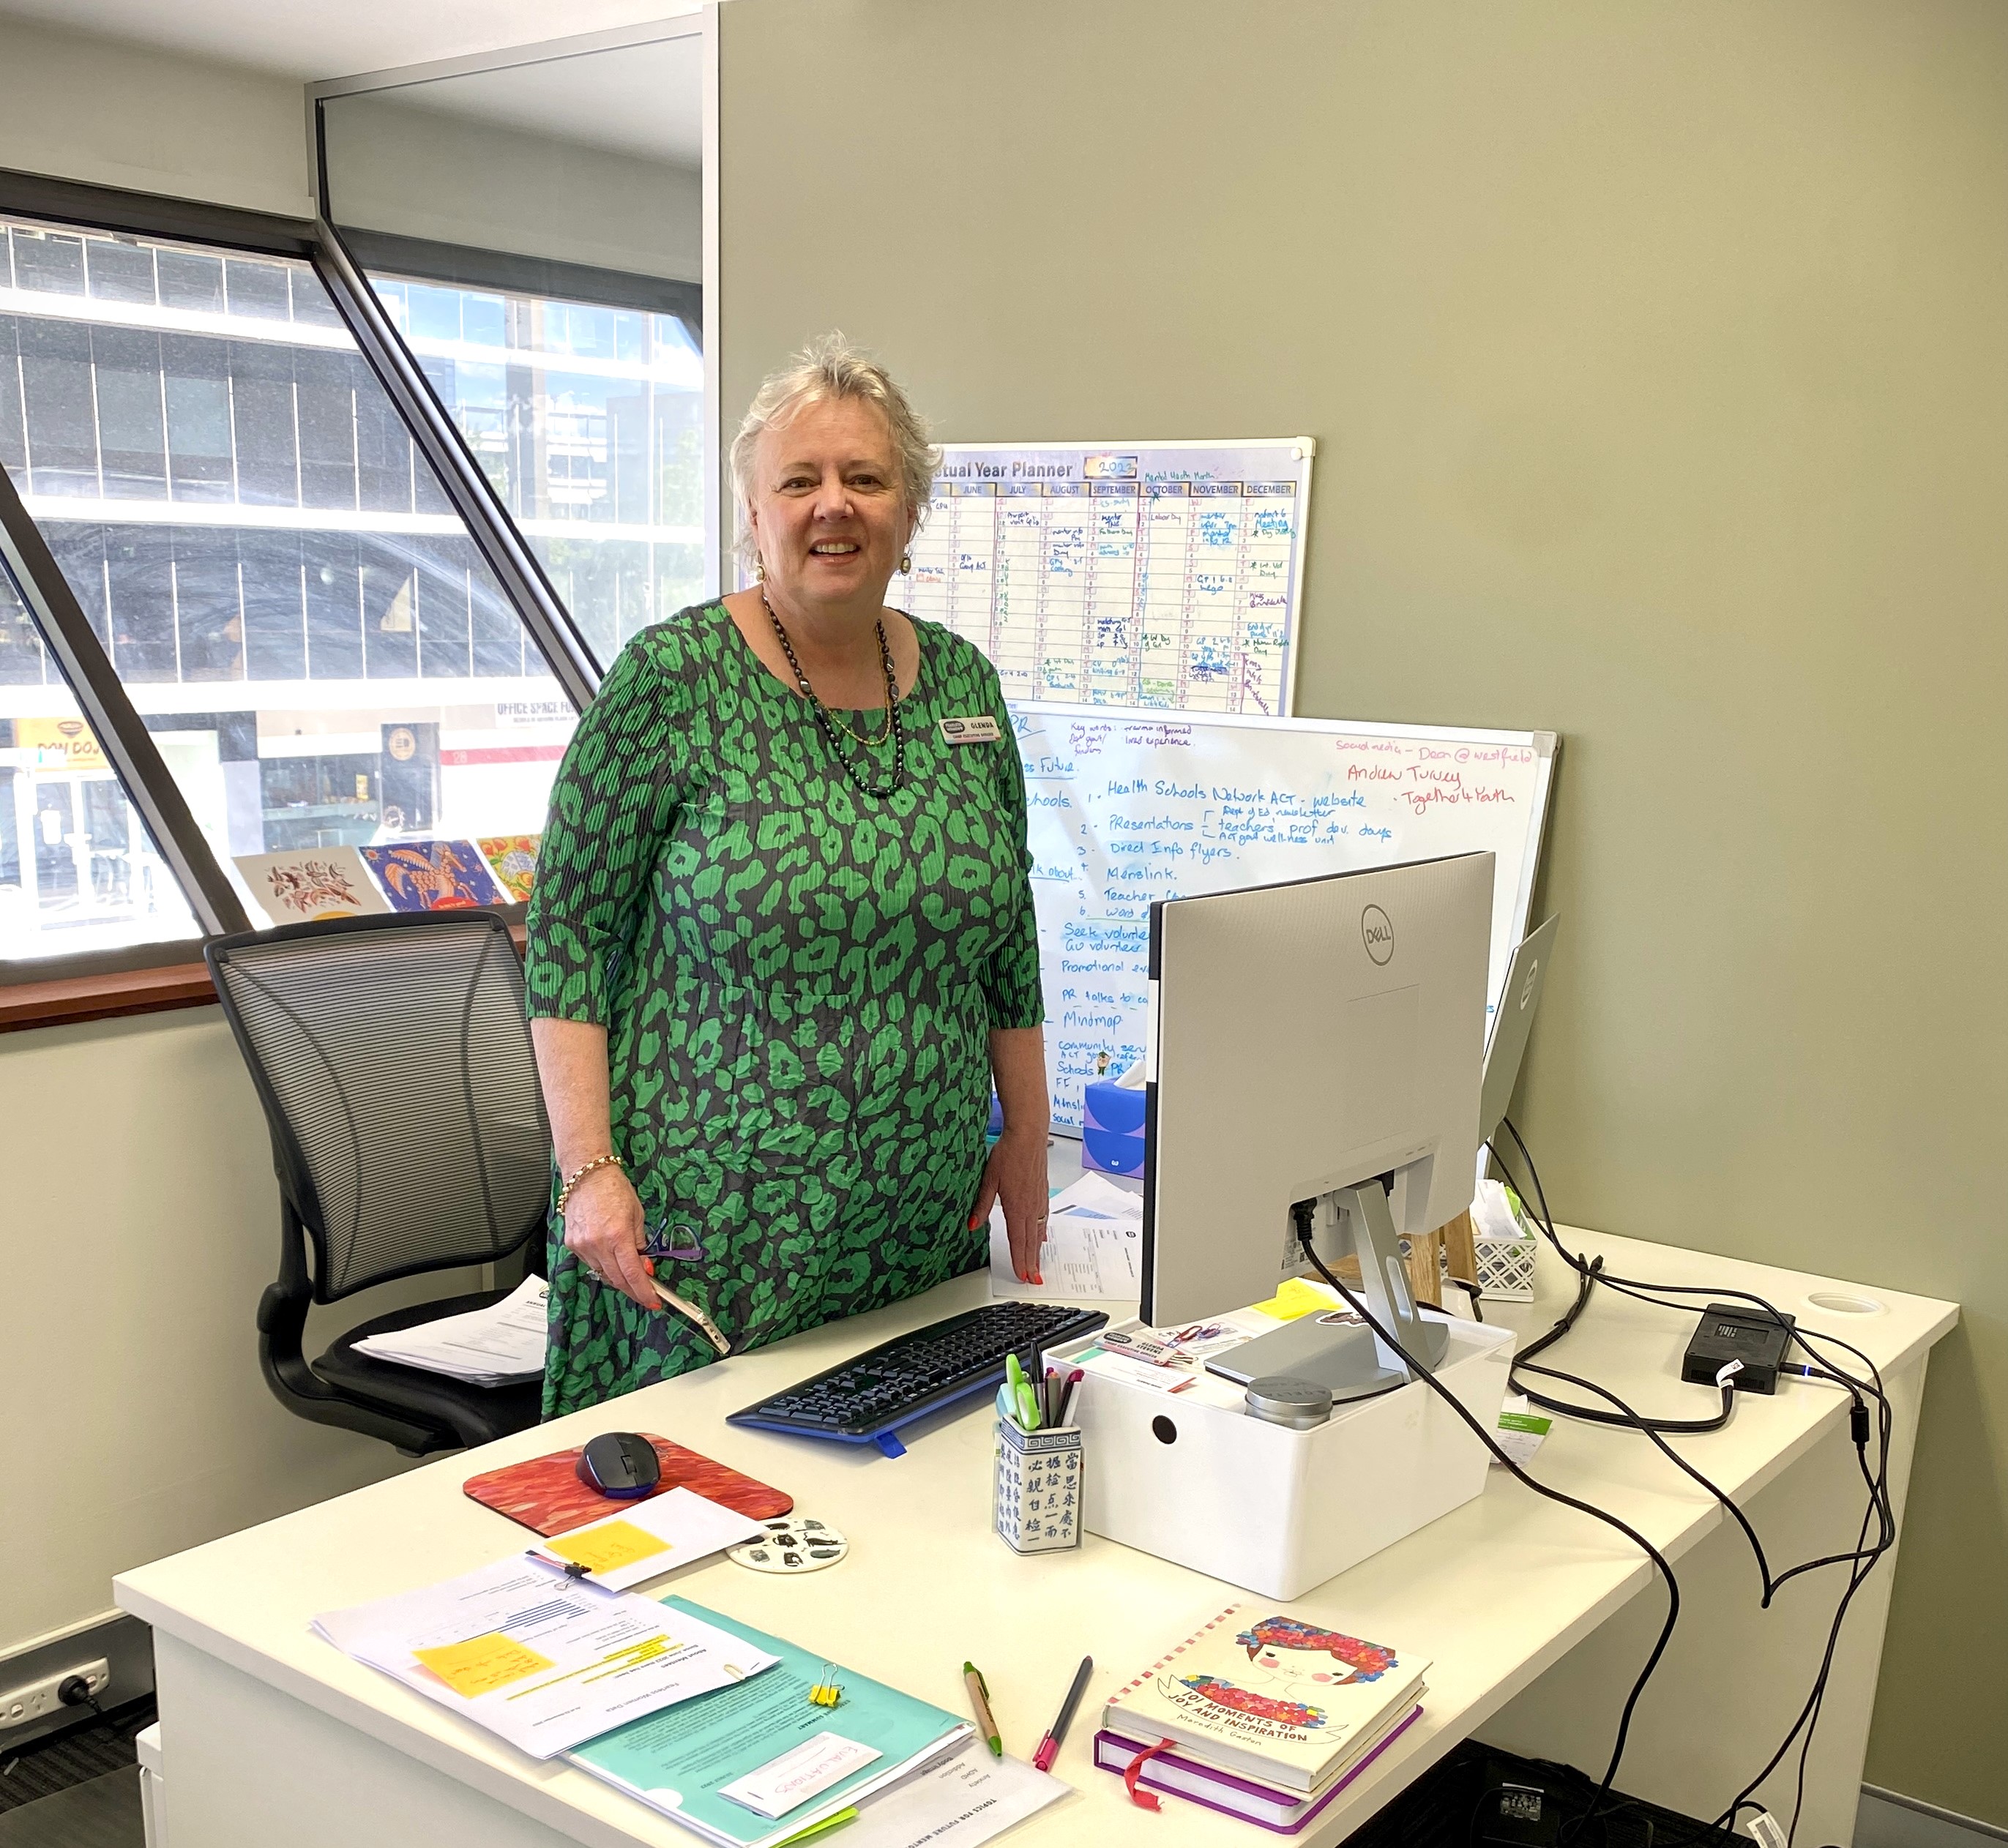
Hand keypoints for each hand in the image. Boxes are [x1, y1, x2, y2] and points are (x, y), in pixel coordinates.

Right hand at [560, 1165, 657, 1310]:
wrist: (587, 1176)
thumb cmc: (614, 1189)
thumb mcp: (637, 1215)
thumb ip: (641, 1243)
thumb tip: (645, 1266)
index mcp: (618, 1236)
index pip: (633, 1274)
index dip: (644, 1292)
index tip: (653, 1301)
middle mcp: (598, 1244)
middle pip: (617, 1280)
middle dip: (633, 1291)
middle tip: (646, 1295)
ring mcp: (583, 1246)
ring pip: (603, 1274)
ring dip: (618, 1279)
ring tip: (630, 1275)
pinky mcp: (572, 1245)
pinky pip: (591, 1264)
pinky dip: (603, 1266)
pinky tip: (611, 1260)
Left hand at [970, 1128, 1049, 1283]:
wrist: (1028, 1136)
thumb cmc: (1009, 1154)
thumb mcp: (989, 1180)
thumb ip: (982, 1205)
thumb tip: (973, 1225)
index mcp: (1016, 1207)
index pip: (1018, 1241)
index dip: (1020, 1261)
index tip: (1022, 1276)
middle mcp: (1031, 1207)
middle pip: (1031, 1241)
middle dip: (1031, 1263)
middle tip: (1033, 1280)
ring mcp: (1039, 1200)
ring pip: (1038, 1232)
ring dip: (1037, 1250)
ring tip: (1037, 1264)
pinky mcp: (1043, 1192)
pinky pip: (1043, 1218)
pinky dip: (1042, 1232)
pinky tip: (1041, 1236)